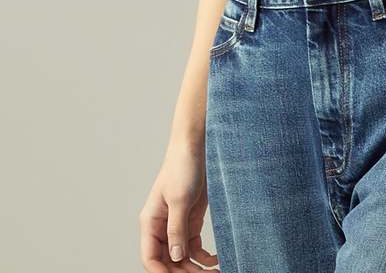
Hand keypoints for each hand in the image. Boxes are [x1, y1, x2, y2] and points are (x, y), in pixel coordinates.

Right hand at [139, 138, 218, 271]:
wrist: (198, 145)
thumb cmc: (183, 166)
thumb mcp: (179, 199)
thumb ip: (176, 228)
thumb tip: (175, 257)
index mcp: (151, 222)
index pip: (150, 257)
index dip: (162, 272)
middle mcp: (162, 227)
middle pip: (168, 261)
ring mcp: (177, 224)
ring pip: (181, 257)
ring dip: (195, 268)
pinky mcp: (192, 220)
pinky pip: (193, 247)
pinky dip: (203, 257)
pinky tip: (215, 260)